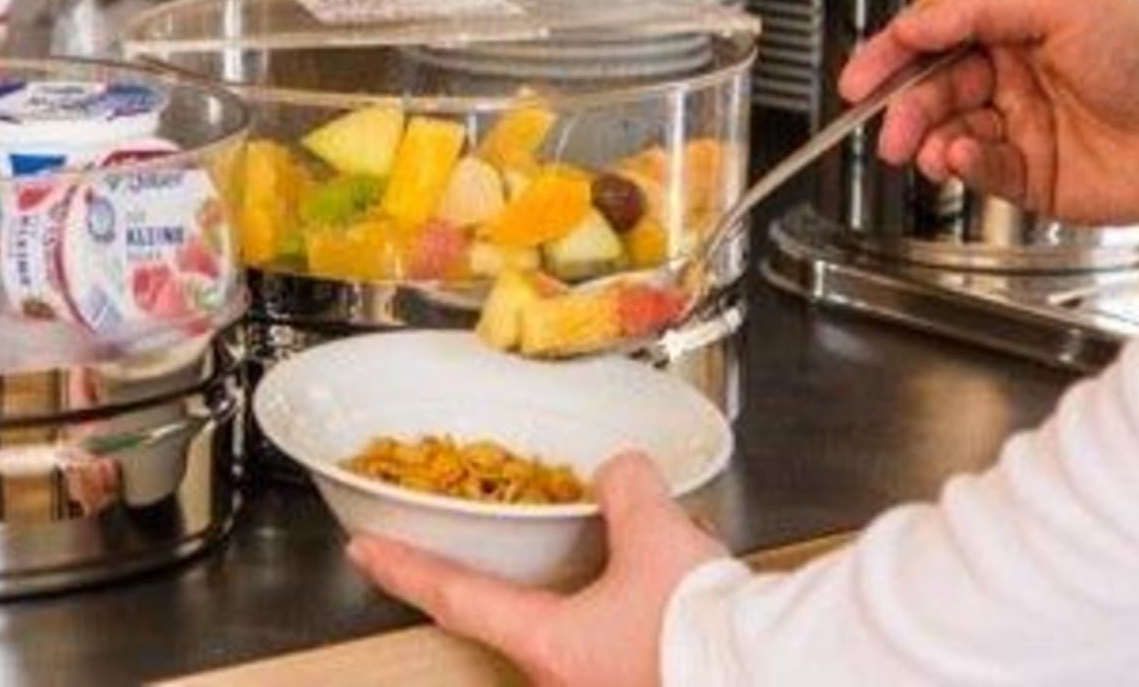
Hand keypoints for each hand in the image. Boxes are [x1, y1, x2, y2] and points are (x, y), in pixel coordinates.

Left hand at [346, 453, 722, 686]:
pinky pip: (630, 646)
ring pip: (586, 631)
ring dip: (608, 593)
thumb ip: (625, 491)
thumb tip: (620, 473)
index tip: (364, 554)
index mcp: (549, 644)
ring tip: (663, 561)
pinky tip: (685, 586)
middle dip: (539, 578)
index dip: (403, 568)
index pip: (453, 596)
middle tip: (556, 546)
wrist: (775, 677)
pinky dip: (647, 610)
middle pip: (524, 617)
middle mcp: (567, 682)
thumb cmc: (703, 629)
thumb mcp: (655, 536)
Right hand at [839, 0, 1138, 225]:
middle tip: (887, 131)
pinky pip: (980, 172)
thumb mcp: (1058, 4)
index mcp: (1015, 28)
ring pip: (948, 135)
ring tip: (931, 152)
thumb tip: (912, 24)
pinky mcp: (1032, 176)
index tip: (856, 79)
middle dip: (903, 111)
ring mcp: (1021, 127)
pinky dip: (964, 167)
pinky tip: (966, 160)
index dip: (889, 57)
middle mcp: (1013, 77)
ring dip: (930, 143)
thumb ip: (974, 9)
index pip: (933, 38)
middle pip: (932, 91)